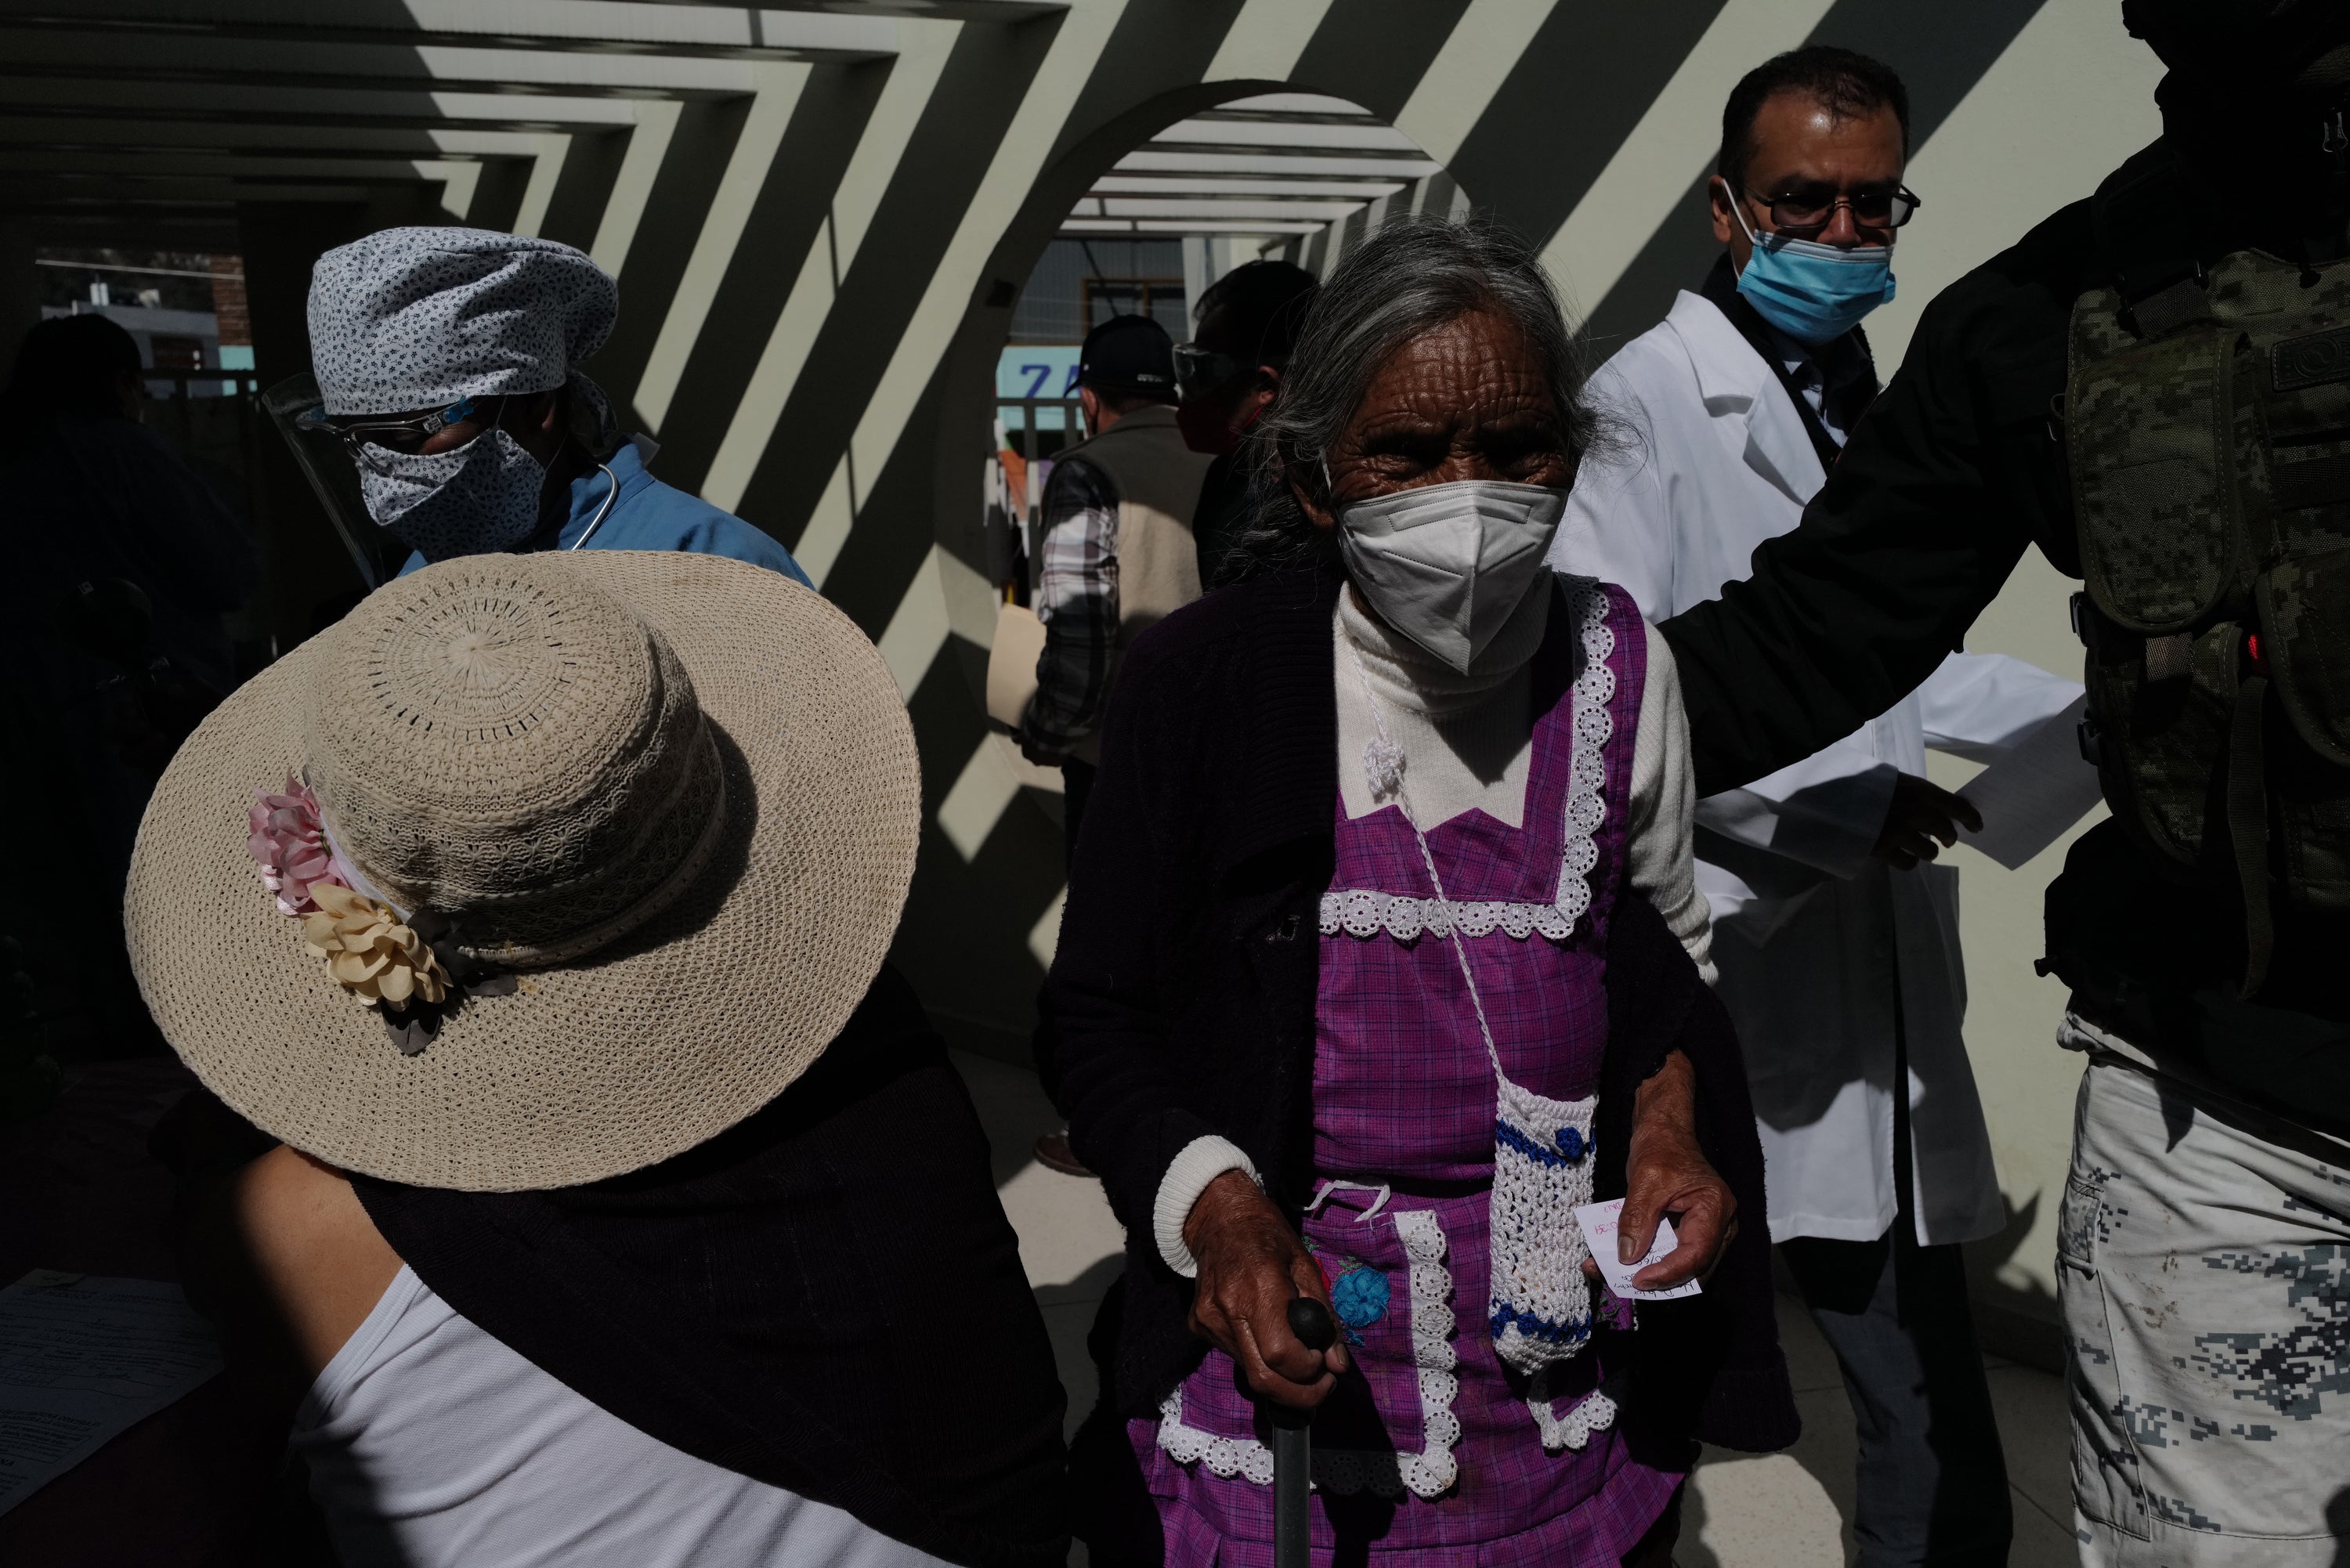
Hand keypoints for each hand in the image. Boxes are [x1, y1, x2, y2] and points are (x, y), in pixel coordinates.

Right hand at [1183, 1170, 1347, 1408]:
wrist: (1218, 1218)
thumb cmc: (1267, 1236)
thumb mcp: (1306, 1266)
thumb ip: (1323, 1317)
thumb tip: (1337, 1365)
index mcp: (1259, 1287)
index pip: (1283, 1355)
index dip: (1309, 1370)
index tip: (1326, 1362)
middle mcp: (1227, 1309)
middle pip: (1263, 1379)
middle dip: (1299, 1395)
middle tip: (1322, 1387)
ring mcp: (1208, 1320)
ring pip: (1249, 1373)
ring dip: (1281, 1379)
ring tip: (1300, 1361)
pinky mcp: (1197, 1326)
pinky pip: (1235, 1357)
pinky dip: (1259, 1360)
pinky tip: (1269, 1339)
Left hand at [1581, 1051, 1737, 1291]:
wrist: (1665, 1131)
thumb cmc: (1662, 1147)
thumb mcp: (1645, 1179)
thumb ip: (1637, 1219)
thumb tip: (1627, 1257)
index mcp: (1715, 1209)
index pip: (1696, 1255)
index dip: (1667, 1273)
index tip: (1638, 1280)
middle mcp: (1719, 1226)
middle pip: (1692, 1269)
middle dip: (1656, 1281)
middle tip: (1618, 1283)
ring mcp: (1706, 1231)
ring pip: (1681, 1268)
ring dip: (1648, 1275)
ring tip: (1608, 1272)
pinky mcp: (1689, 1233)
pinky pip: (1671, 1255)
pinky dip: (1646, 1261)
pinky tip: (1615, 1260)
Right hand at [1871, 772, 1980, 867]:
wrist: (1831, 796)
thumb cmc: (1866, 784)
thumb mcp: (1895, 780)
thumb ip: (1917, 794)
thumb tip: (1940, 810)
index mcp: (1919, 790)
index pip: (1956, 806)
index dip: (1971, 817)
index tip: (1977, 826)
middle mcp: (1914, 812)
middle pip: (1946, 830)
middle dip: (1949, 837)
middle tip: (1947, 840)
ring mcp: (1899, 833)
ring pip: (1930, 851)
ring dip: (1929, 851)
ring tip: (1921, 848)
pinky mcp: (1883, 850)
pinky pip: (1909, 863)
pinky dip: (1910, 861)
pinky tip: (1904, 855)